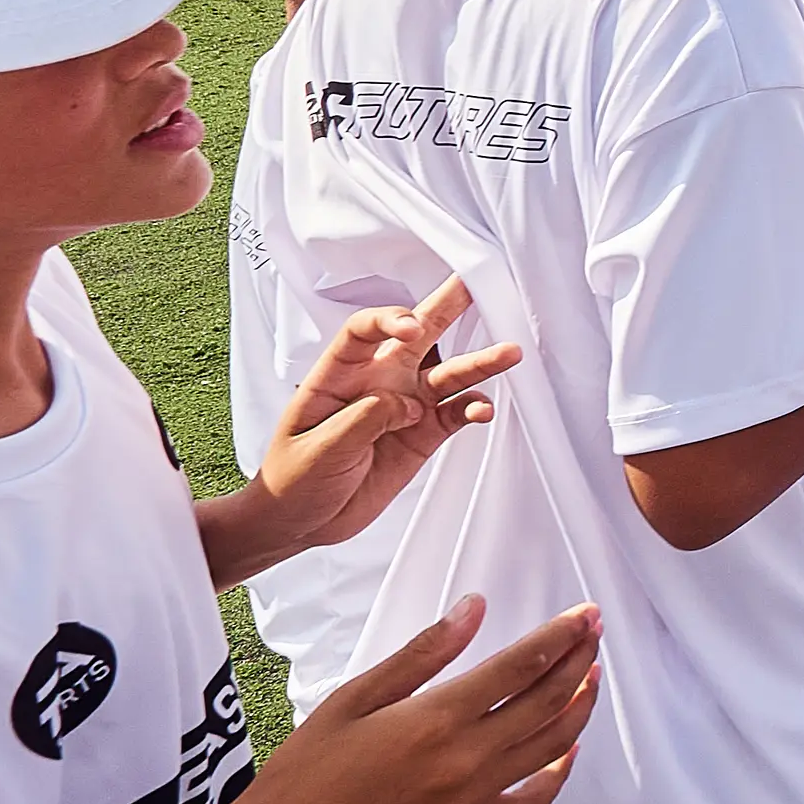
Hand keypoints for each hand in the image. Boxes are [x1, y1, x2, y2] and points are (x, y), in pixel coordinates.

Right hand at [173, 596, 598, 803]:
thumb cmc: (304, 771)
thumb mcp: (352, 698)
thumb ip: (422, 653)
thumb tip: (474, 607)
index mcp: (435, 719)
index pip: (521, 666)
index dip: (561, 636)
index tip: (587, 612)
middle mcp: (465, 760)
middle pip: (548, 701)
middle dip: (580, 660)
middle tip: (595, 631)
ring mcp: (473, 801)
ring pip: (553, 747)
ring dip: (580, 707)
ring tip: (591, 676)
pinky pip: (533, 801)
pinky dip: (560, 771)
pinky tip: (567, 748)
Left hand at [248, 281, 521, 558]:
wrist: (303, 520)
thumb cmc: (293, 479)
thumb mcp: (317, 450)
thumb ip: (361, 421)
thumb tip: (404, 403)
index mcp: (340, 375)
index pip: (365, 331)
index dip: (389, 320)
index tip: (412, 327)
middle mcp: (378, 382)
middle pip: (417, 335)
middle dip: (447, 307)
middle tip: (477, 283)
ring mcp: (405, 407)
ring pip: (449, 374)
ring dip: (480, 363)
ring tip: (511, 352)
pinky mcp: (424, 434)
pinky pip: (457, 414)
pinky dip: (474, 410)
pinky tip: (483, 411)